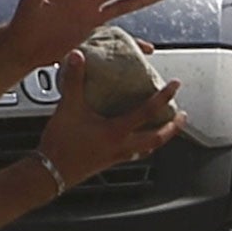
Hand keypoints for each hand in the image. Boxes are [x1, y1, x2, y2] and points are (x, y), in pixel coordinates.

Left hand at [8, 0, 164, 71]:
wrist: (22, 47)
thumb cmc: (22, 23)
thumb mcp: (29, 3)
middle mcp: (85, 4)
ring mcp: (88, 18)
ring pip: (121, 7)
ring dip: (140, 0)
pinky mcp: (89, 34)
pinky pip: (115, 34)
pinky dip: (130, 39)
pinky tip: (146, 45)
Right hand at [37, 49, 184, 190]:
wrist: (49, 173)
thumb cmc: (60, 144)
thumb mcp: (68, 108)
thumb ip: (73, 81)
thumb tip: (77, 57)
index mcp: (116, 131)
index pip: (147, 111)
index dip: (163, 97)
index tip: (174, 86)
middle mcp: (121, 146)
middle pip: (157, 138)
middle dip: (173, 127)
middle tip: (182, 116)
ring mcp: (116, 157)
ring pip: (147, 149)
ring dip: (159, 139)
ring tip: (164, 130)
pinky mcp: (108, 163)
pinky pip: (132, 155)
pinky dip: (139, 148)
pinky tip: (133, 143)